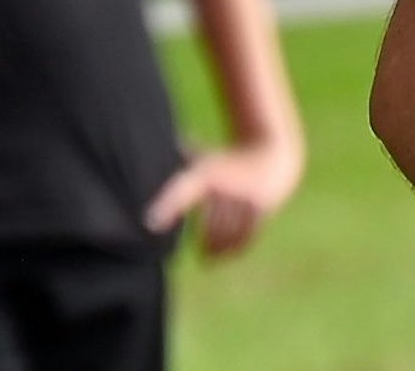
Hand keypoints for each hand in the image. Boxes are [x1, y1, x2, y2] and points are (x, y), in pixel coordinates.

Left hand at [143, 137, 303, 256]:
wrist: (273, 156)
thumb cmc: (226, 160)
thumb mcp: (201, 156)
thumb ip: (176, 164)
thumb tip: (140, 161)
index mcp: (207, 172)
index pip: (183, 189)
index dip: (167, 206)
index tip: (151, 224)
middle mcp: (227, 185)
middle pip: (207, 225)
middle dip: (202, 238)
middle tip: (196, 248)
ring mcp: (247, 198)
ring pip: (224, 234)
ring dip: (214, 247)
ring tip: (205, 255)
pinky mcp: (261, 210)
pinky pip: (242, 238)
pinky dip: (230, 251)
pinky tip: (219, 258)